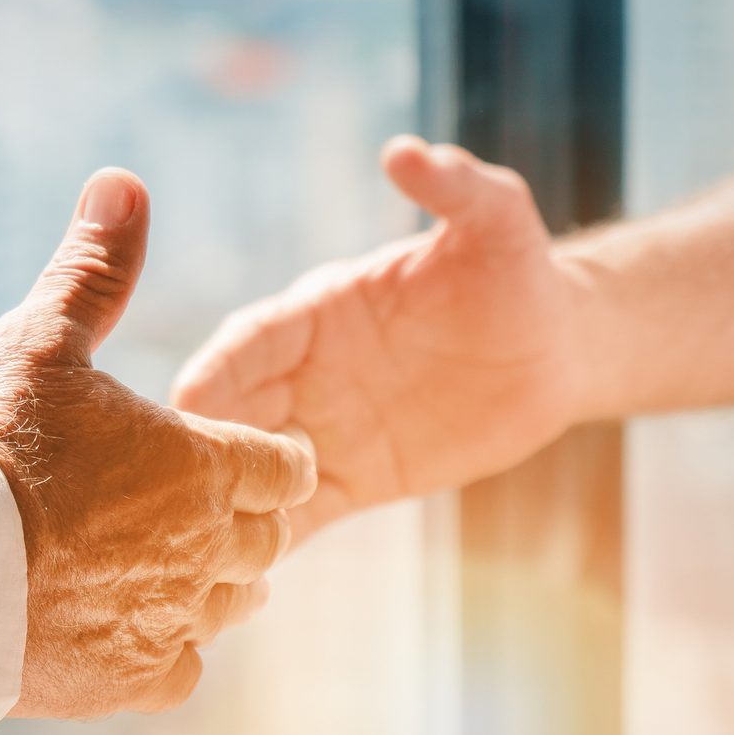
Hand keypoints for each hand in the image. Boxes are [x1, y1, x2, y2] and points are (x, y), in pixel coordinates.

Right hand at [0, 169, 316, 718]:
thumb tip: (124, 182)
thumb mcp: (40, 340)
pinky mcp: (128, 682)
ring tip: (177, 575)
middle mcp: (206, 549)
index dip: (271, 457)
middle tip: (207, 512)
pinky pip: (182, 673)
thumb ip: (93, 270)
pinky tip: (133, 640)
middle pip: (266, 539)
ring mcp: (172, 621)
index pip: (286, 466)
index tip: (250, 455)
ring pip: (232, 608)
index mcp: (204, 463)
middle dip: (243, 522)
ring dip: (215, 588)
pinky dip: (166, 656)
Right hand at [171, 135, 589, 543]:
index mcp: (318, 312)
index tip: (187, 401)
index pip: (250, 340)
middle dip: (203, 449)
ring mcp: (323, 428)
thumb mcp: (495, 219)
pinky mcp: (353, 478)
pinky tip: (243, 581)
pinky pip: (301, 514)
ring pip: (255, 471)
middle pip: (234, 412)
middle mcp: (306, 372)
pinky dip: (271, 543)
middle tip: (179, 493)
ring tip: (206, 551)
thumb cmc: (516, 269)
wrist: (554, 345)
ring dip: (228, 505)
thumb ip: (454, 187)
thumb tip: (408, 153)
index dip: (218, 369)